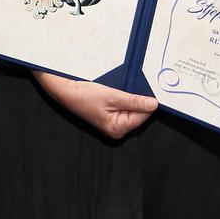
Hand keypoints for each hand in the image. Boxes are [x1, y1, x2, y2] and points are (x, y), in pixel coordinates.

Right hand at [32, 70, 157, 139]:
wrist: (65, 90)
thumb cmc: (84, 95)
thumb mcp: (111, 95)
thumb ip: (134, 101)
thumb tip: (154, 104)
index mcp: (118, 128)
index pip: (143, 115)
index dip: (145, 101)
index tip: (141, 89)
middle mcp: (117, 130)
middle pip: (138, 114)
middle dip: (135, 100)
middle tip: (125, 88)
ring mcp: (112, 124)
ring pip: (131, 109)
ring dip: (128, 98)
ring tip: (117, 90)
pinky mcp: (109, 117)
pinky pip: (123, 108)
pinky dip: (122, 99)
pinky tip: (114, 93)